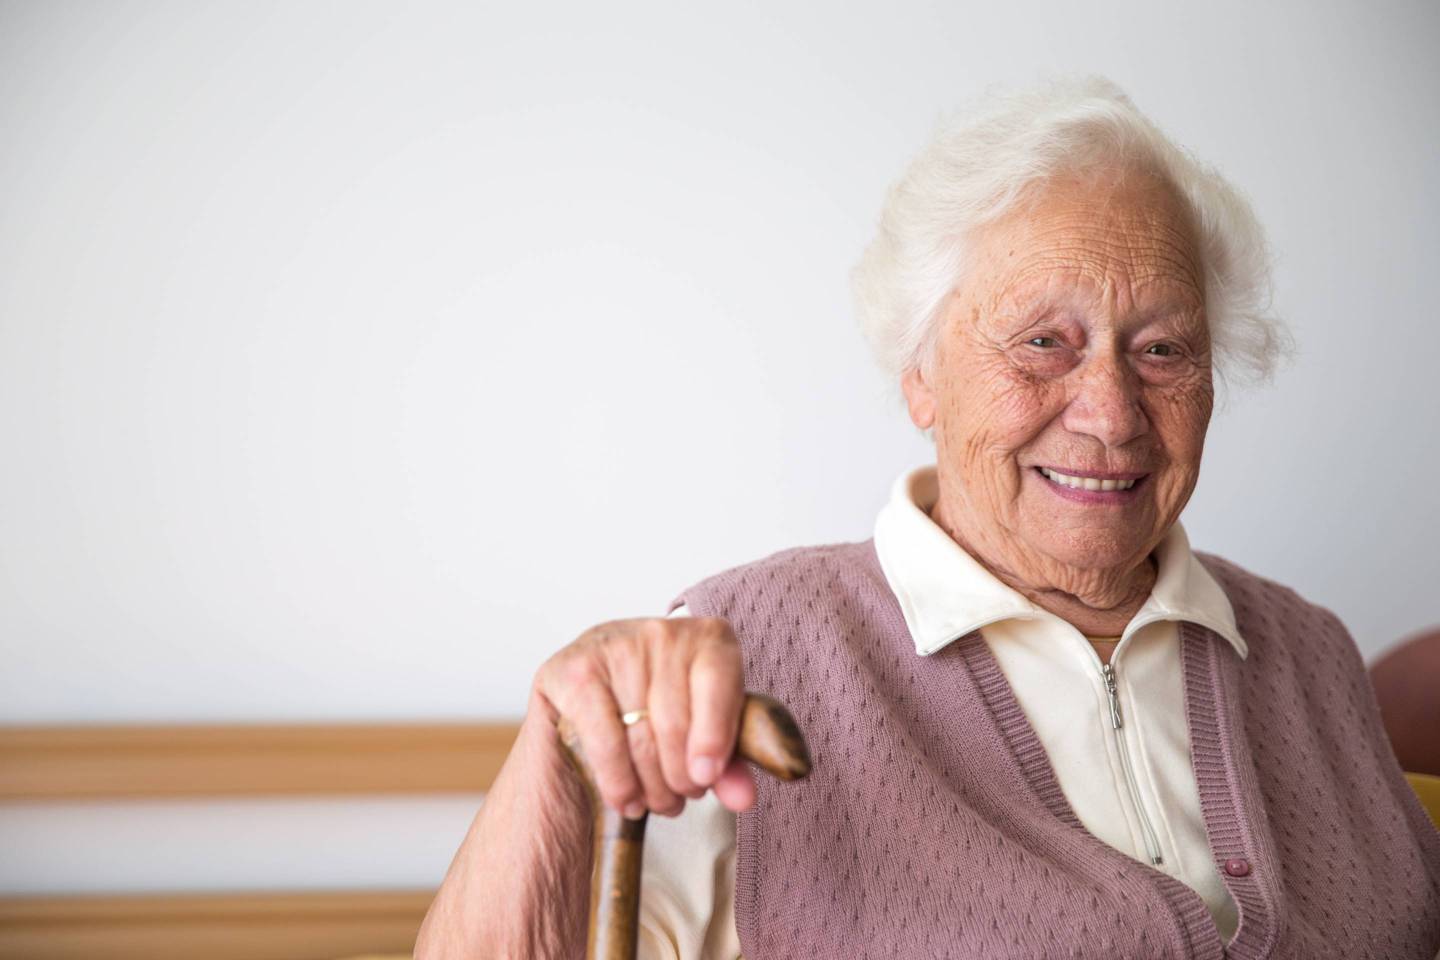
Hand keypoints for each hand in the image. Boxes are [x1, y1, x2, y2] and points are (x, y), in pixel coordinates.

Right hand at [532, 615, 755, 819]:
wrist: (593, 699)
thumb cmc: (660, 714)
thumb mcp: (704, 734)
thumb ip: (727, 764)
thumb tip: (742, 797)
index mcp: (708, 637)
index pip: (718, 681)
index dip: (715, 736)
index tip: (707, 777)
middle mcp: (661, 631)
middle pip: (675, 721)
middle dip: (681, 776)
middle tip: (681, 797)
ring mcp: (613, 646)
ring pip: (640, 737)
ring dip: (651, 786)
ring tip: (657, 802)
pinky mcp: (572, 671)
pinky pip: (603, 740)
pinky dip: (617, 780)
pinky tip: (626, 798)